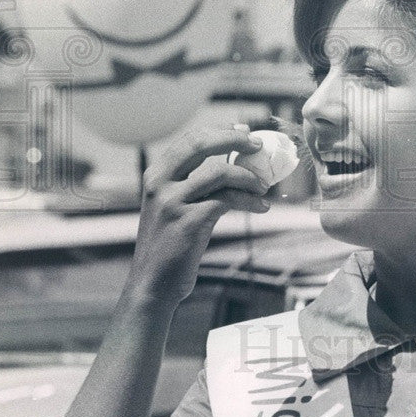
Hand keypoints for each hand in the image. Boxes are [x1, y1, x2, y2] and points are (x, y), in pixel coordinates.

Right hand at [123, 125, 268, 307]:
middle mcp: (159, 183)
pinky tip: (261, 207)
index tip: (243, 131)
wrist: (152, 284)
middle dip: (234, 139)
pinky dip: (249, 200)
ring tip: (263, 187)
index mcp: (155, 176)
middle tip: (257, 145)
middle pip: (201, 144)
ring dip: (248, 178)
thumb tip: (233, 165)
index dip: (220, 131)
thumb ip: (191, 185)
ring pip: (219, 172)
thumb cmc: (169, 246)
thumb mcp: (171, 207)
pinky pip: (227, 199)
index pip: (190, 140)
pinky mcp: (188, 221)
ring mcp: (171, 202)